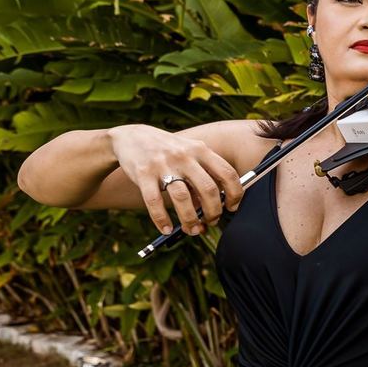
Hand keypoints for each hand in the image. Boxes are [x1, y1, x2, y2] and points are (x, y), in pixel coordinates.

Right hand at [108, 124, 243, 235]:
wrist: (132, 136)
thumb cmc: (168, 151)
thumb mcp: (190, 154)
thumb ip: (202, 175)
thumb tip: (211, 208)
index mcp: (201, 150)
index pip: (227, 173)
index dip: (235, 194)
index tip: (232, 207)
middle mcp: (185, 156)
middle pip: (208, 189)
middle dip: (214, 211)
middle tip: (212, 221)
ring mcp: (163, 164)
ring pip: (182, 198)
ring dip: (190, 220)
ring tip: (192, 230)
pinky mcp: (143, 173)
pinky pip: (154, 202)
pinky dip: (162, 220)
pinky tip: (167, 229)